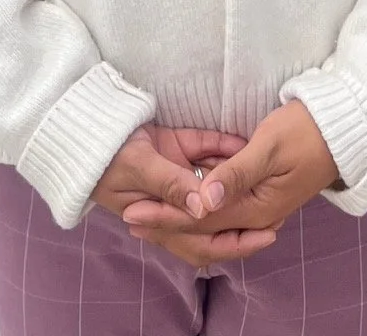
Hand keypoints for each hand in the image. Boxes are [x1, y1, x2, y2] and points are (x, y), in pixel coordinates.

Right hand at [91, 125, 274, 269]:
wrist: (88, 125)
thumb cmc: (106, 156)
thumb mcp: (138, 170)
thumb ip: (171, 186)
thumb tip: (204, 210)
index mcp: (162, 220)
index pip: (203, 241)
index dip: (237, 242)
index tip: (267, 234)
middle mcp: (174, 201)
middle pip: (216, 217)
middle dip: (246, 216)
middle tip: (277, 213)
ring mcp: (177, 172)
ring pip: (215, 183)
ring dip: (238, 179)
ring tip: (269, 174)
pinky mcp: (176, 145)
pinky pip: (207, 149)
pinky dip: (225, 146)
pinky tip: (245, 140)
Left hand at [121, 103, 338, 245]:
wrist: (344, 127)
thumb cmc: (307, 129)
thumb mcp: (269, 146)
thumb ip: (234, 174)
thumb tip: (202, 201)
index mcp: (257, 207)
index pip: (200, 218)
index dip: (165, 215)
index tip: (133, 211)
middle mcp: (258, 213)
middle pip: (204, 225)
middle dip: (166, 222)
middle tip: (131, 218)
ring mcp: (262, 204)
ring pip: (213, 218)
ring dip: (181, 216)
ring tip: (149, 212)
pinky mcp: (263, 191)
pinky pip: (226, 206)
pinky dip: (201, 204)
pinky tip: (184, 197)